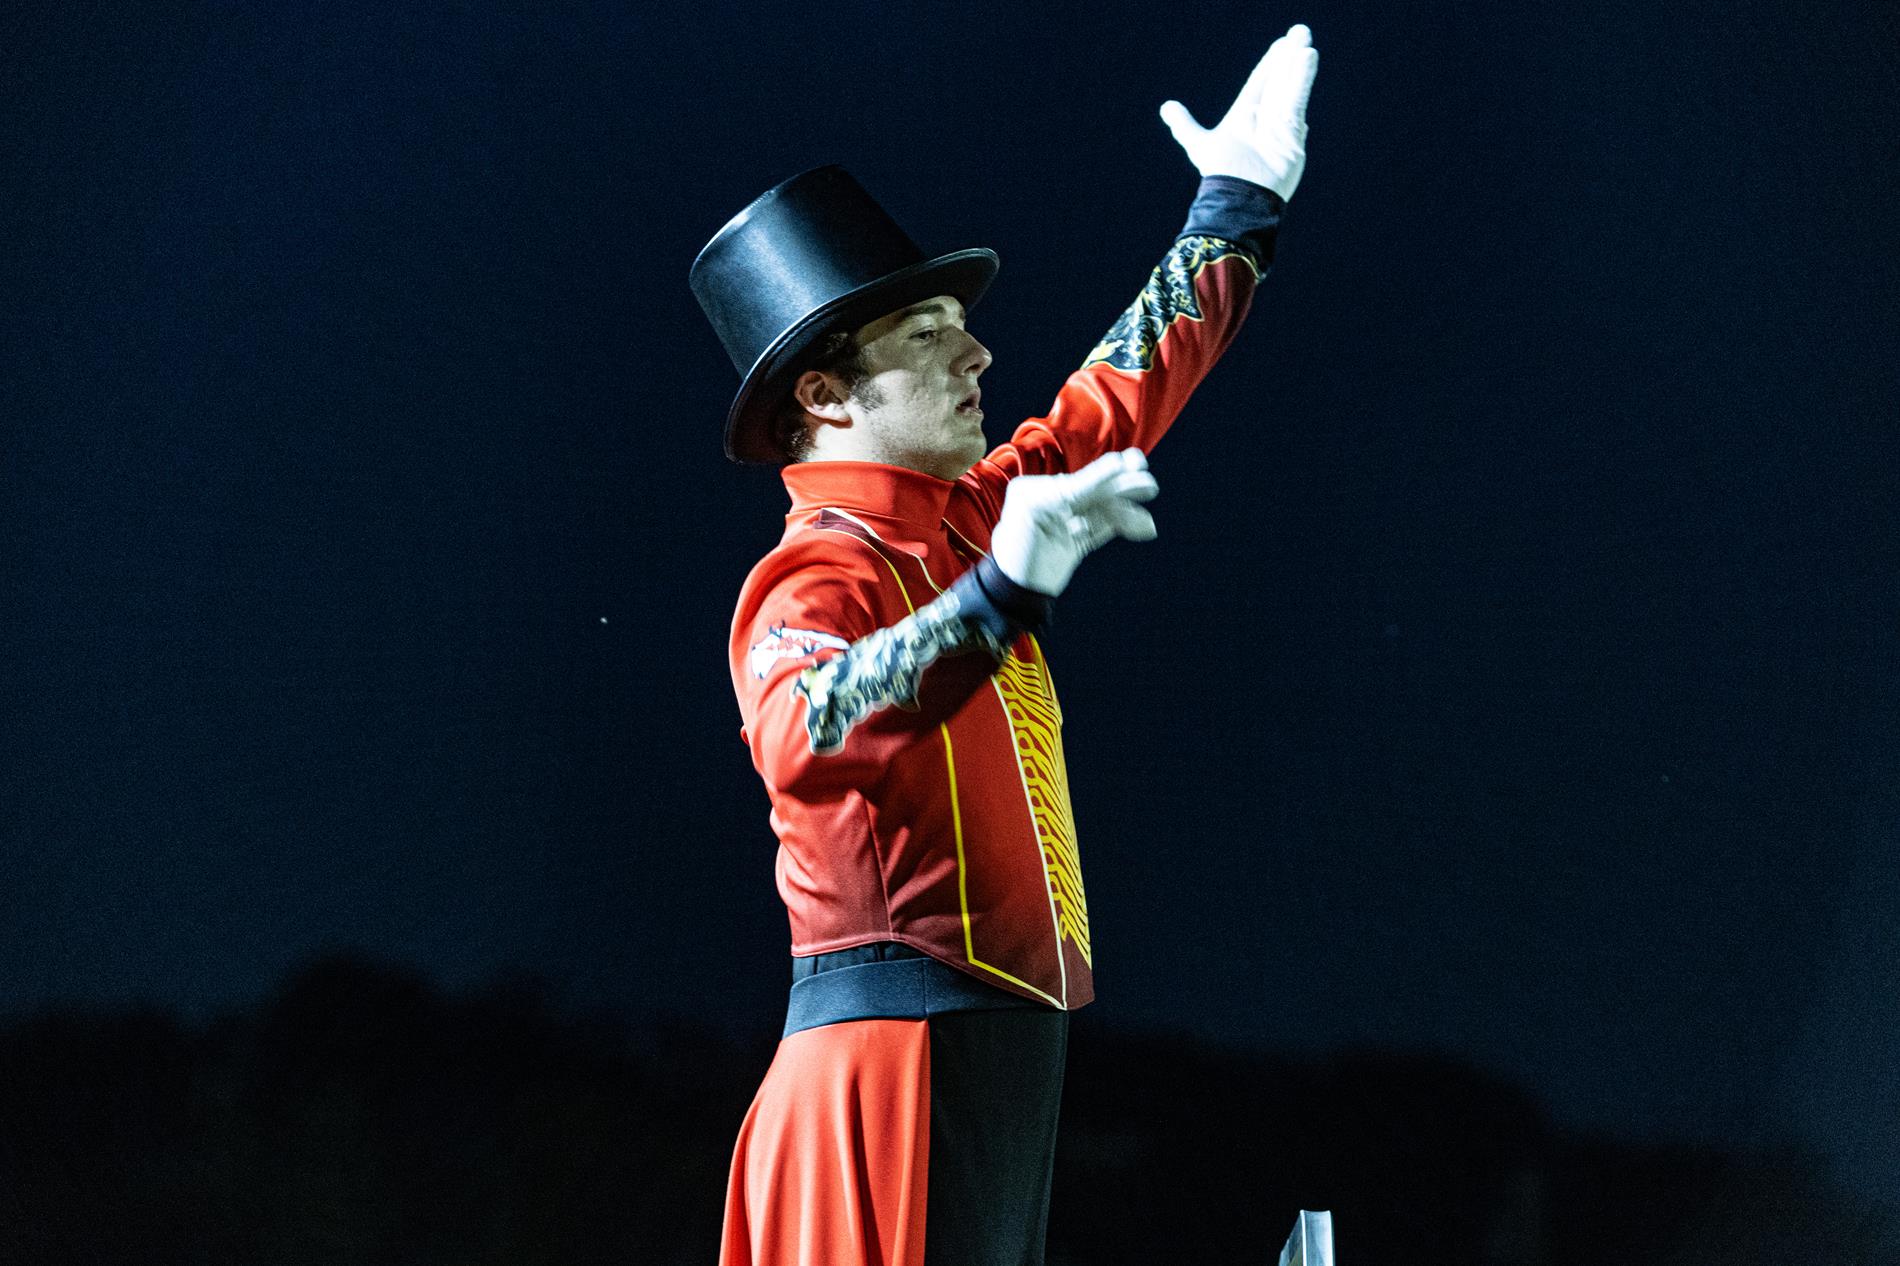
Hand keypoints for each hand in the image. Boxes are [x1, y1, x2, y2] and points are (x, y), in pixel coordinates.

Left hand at [990, 449, 1159, 596]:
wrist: (1013, 595)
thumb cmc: (1017, 551)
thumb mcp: (1038, 511)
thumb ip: (1073, 491)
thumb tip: (1106, 468)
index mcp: (1034, 490)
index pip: (1076, 481)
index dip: (1104, 475)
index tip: (1127, 464)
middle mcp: (1050, 502)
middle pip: (1093, 492)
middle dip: (1121, 490)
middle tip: (1149, 485)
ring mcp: (1065, 522)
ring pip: (1102, 511)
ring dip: (1126, 512)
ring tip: (1147, 521)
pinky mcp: (1075, 541)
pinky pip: (1103, 528)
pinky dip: (1123, 526)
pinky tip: (1143, 527)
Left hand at [1159, 22, 1318, 201]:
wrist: (1238, 196)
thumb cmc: (1220, 172)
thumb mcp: (1199, 145)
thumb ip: (1184, 126)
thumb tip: (1166, 107)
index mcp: (1246, 115)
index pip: (1261, 81)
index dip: (1272, 62)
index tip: (1282, 43)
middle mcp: (1266, 117)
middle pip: (1280, 79)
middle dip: (1289, 57)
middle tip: (1299, 33)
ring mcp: (1281, 125)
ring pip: (1290, 87)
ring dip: (1297, 65)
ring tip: (1304, 41)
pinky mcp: (1293, 132)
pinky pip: (1297, 100)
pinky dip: (1302, 80)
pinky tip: (1307, 58)